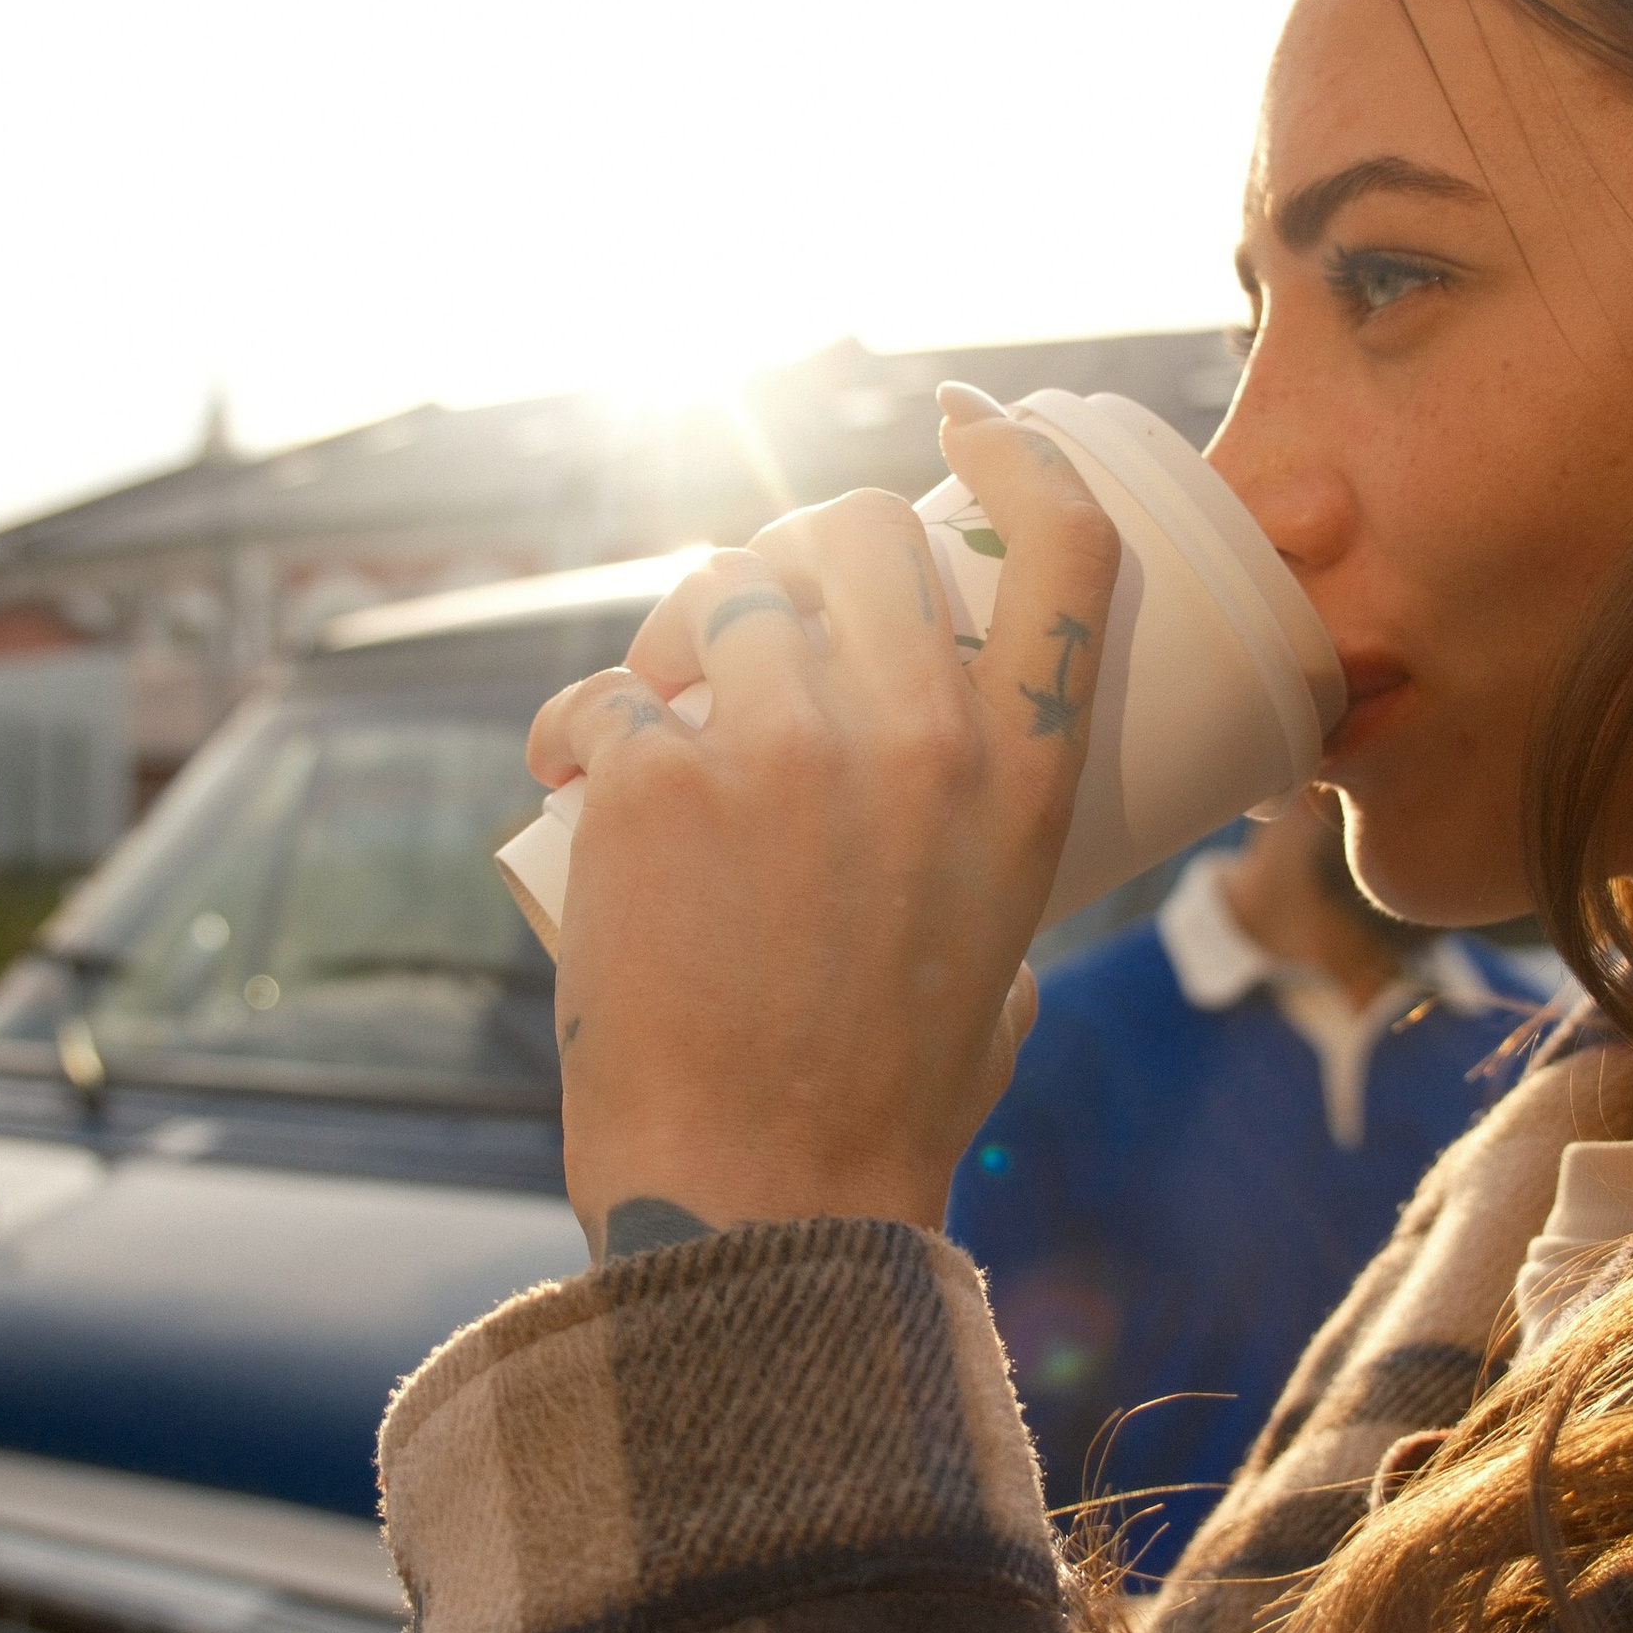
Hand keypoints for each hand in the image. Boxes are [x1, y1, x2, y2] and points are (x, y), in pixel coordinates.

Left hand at [526, 396, 1120, 1251]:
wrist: (757, 1204)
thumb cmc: (882, 1104)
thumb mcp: (1000, 961)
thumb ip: (989, 861)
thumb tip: (943, 815)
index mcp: (1024, 778)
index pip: (1066, 550)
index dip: (1018, 456)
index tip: (967, 427)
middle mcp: (918, 736)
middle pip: (860, 529)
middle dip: (803, 552)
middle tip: (758, 624)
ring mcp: (783, 746)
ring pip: (721, 589)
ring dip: (681, 632)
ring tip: (656, 706)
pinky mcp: (656, 777)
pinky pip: (608, 691)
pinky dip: (580, 724)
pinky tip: (565, 775)